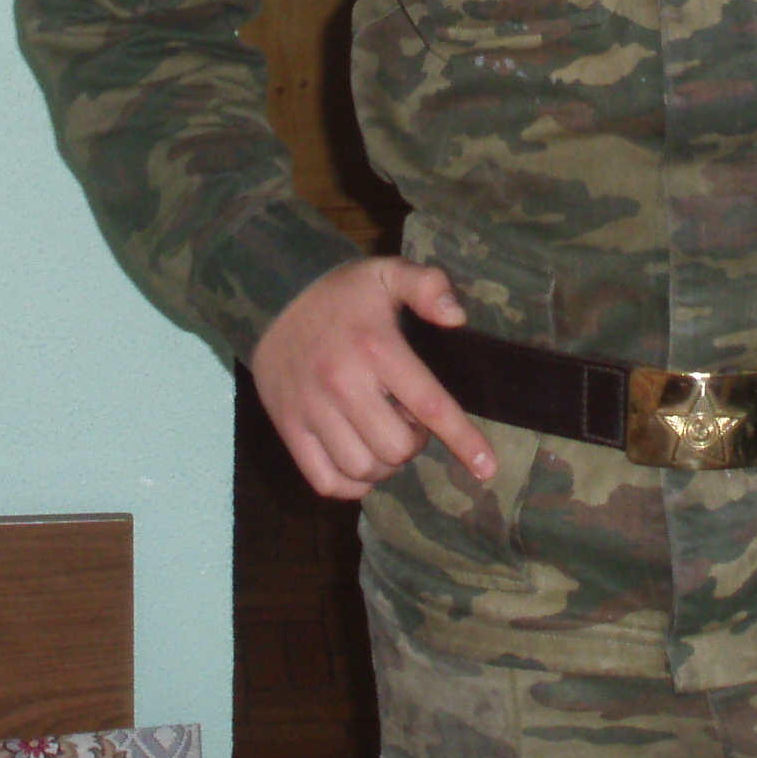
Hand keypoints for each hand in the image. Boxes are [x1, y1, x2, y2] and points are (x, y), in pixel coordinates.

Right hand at [251, 258, 495, 499]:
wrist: (271, 298)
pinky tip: (361, 462)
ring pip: (364, 469)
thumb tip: (457, 316)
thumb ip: (427, 285)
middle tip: (408, 420)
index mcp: (376, 348)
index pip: (429, 404)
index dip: (462, 439)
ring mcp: (312, 410)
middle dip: (414, 443)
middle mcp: (343, 384)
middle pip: (397, 448)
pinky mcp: (288, 428)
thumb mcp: (387, 273)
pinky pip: (326, 481)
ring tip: (384, 437)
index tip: (485, 468)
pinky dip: (351, 484)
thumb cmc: (340, 292)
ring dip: (385, 465)